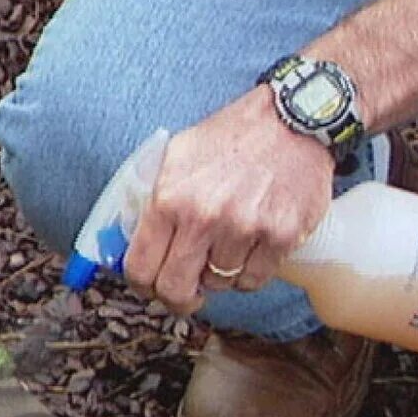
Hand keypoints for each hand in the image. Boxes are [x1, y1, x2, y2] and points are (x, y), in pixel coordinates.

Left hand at [123, 86, 334, 315]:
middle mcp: (203, 217)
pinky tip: (249, 248)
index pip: (140, 268)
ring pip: (218, 285)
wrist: (291, 118)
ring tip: (225, 246)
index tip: (149, 286)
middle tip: (184, 292)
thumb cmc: (230, 138)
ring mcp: (244, 228)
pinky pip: (253, 281)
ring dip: (218, 275)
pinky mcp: (280, 236)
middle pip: (175, 290)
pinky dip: (249, 272)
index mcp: (168, 198)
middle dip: (177, 298)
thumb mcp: (175, 157)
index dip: (142, 285)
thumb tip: (126, 241)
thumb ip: (150, 201)